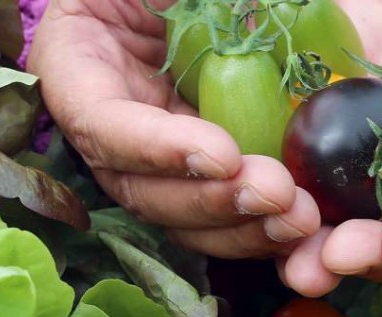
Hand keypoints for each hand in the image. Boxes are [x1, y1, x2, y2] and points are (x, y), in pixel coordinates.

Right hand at [28, 0, 320, 258]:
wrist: (183, 1)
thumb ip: (194, 4)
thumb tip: (254, 22)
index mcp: (78, 69)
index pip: (104, 125)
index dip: (158, 150)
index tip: (222, 155)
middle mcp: (109, 130)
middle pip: (144, 191)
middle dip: (212, 202)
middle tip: (277, 194)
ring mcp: (153, 162)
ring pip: (184, 219)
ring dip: (243, 229)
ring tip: (300, 219)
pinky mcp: (200, 178)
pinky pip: (223, 217)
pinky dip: (262, 230)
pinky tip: (303, 227)